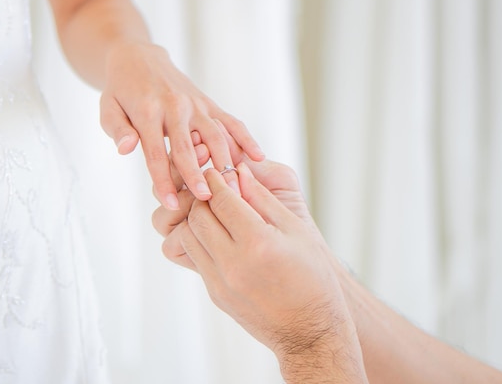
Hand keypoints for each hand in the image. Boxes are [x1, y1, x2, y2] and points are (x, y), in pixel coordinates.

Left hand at [99, 42, 263, 209]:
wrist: (140, 57)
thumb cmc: (122, 90)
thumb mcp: (108, 107)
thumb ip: (117, 129)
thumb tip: (126, 149)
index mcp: (148, 111)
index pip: (155, 153)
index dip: (163, 181)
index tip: (170, 204)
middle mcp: (175, 107)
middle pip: (189, 148)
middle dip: (198, 175)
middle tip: (208, 200)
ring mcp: (196, 105)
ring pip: (215, 136)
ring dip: (225, 162)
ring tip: (234, 188)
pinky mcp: (209, 103)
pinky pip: (231, 121)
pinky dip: (246, 138)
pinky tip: (258, 157)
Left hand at [169, 166, 365, 381]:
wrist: (310, 332)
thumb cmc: (313, 277)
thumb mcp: (296, 231)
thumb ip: (263, 199)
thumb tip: (239, 171)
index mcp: (258, 243)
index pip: (221, 199)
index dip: (217, 179)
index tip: (219, 170)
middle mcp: (233, 263)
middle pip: (197, 215)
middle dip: (203, 196)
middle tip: (214, 188)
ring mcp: (220, 282)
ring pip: (188, 236)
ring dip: (197, 218)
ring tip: (215, 212)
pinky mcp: (215, 294)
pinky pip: (196, 257)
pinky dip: (202, 240)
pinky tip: (220, 235)